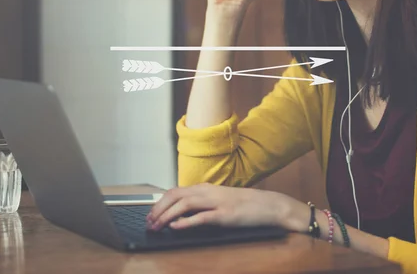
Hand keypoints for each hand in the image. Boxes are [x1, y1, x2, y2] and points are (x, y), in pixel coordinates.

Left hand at [145, 183, 296, 230]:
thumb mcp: (217, 201)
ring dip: (167, 216)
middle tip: (148, 223)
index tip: (150, 215)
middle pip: (175, 195)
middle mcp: (207, 192)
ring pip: (184, 204)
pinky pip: (201, 217)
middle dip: (158, 209)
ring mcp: (216, 202)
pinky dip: (185, 222)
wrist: (267, 205)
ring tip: (157, 226)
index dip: (159, 203)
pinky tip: (175, 227)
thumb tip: (180, 214)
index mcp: (204, 188)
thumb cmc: (243, 205)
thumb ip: (200, 204)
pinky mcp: (224, 215)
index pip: (175, 191)